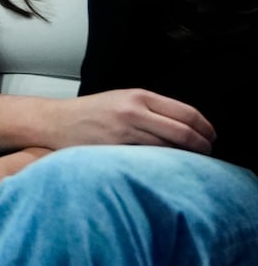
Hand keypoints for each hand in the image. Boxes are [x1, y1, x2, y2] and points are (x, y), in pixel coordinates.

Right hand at [41, 89, 213, 153]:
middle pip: (183, 132)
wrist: (54, 122)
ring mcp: (124, 131)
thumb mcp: (121, 99)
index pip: (186, 113)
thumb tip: (186, 125)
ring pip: (169, 147)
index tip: (211, 138)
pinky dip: (162, 165)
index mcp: (138, 96)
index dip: (206, 128)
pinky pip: (148, 159)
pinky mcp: (114, 149)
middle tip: (207, 154)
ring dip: (185, 158)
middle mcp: (133, 111)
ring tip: (190, 164)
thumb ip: (150, 108)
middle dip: (201, 146)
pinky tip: (165, 169)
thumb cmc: (89, 113)